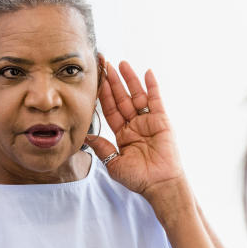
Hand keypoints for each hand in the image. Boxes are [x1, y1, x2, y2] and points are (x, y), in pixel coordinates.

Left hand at [84, 60, 185, 201]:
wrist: (160, 183)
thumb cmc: (139, 178)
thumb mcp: (114, 163)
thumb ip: (102, 147)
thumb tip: (85, 137)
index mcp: (122, 134)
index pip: (110, 109)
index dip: (103, 94)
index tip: (96, 80)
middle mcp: (134, 124)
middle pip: (121, 98)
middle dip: (113, 81)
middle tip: (105, 64)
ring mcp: (148, 121)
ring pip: (137, 95)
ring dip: (130, 79)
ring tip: (122, 64)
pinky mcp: (161, 120)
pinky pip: (156, 100)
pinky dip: (152, 86)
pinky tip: (147, 72)